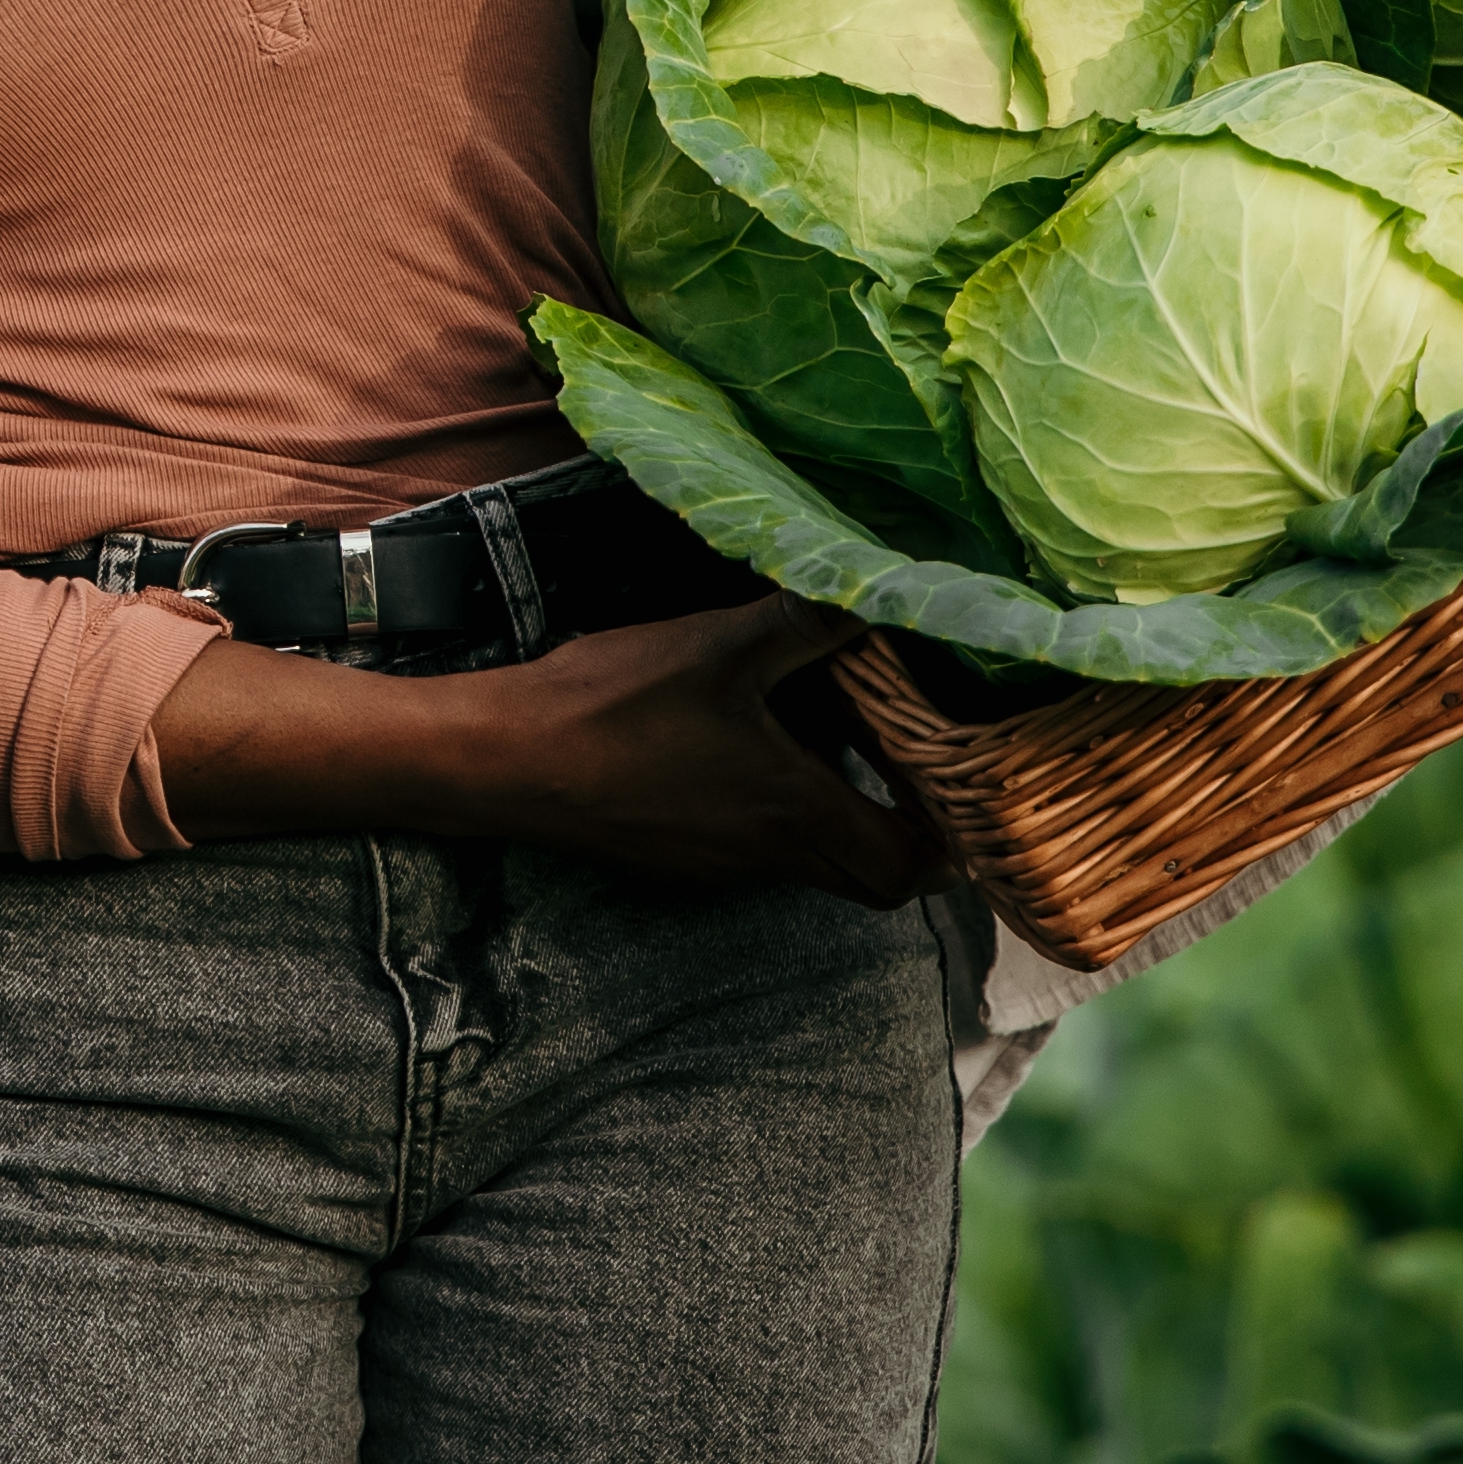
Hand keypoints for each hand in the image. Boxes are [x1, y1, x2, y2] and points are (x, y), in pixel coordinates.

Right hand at [150, 592, 952, 903]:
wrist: (498, 760)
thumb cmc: (610, 708)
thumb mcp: (718, 647)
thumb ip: (806, 619)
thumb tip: (882, 584)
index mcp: (792, 812)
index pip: (903, 871)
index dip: (947, 849)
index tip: (964, 799)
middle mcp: (762, 854)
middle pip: (865, 879)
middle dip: (903, 836)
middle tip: (919, 774)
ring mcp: (712, 862)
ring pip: (806, 860)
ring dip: (837, 817)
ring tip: (845, 745)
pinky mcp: (670, 853)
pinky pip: (750, 846)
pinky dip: (776, 811)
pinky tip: (751, 746)